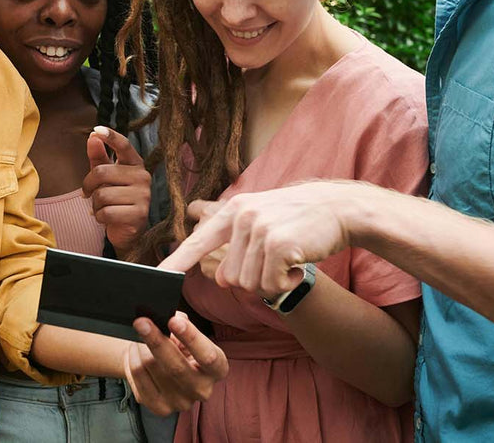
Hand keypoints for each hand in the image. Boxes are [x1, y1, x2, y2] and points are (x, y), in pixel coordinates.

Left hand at [84, 126, 151, 253]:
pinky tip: (107, 218)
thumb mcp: (106, 177)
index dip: (110, 136)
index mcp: (135, 164)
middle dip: (88, 185)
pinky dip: (99, 217)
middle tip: (88, 193)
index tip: (97, 129)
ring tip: (103, 208)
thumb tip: (93, 137)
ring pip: (102, 194)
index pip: (123, 145)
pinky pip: (106, 212)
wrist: (129, 232)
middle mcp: (143, 177)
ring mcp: (143, 196)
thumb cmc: (116, 200)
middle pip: (101, 172)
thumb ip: (99, 157)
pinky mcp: (139, 214)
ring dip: (95, 204)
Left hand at [124, 311, 227, 414]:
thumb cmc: (181, 346)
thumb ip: (182, 324)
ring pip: (151, 367)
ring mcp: (180, 402)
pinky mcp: (159, 407)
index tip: (173, 320)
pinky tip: (135, 350)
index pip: (207, 356)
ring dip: (141, 346)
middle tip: (142, 322)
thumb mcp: (187, 333)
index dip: (191, 337)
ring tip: (140, 334)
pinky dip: (133, 358)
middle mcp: (202, 389)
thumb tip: (169, 320)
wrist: (164, 367)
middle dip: (156, 340)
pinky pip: (138, 376)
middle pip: (176, 367)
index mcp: (217, 370)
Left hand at [161, 181, 367, 297]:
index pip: (196, 241)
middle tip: (277, 260)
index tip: (154, 276)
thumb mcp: (262, 221)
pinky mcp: (277, 244)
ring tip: (289, 258)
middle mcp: (241, 216)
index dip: (174, 262)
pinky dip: (285, 283)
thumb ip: (237, 245)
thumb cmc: (300, 220)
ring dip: (271, 282)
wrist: (339, 209)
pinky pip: (269, 285)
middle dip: (254, 279)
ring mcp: (258, 229)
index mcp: (232, 210)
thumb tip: (221, 278)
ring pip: (248, 284)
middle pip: (229, 277)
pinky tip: (298, 264)